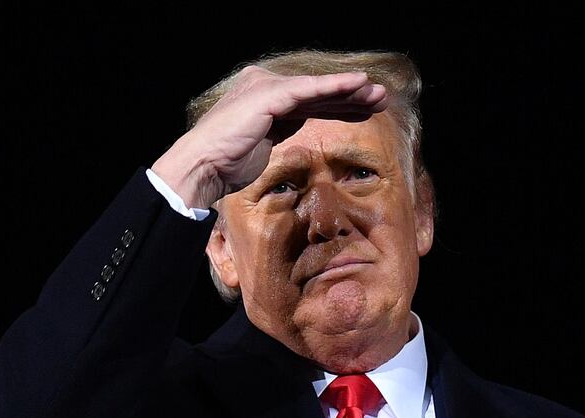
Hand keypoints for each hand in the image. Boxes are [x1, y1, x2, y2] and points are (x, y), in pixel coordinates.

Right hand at [151, 66, 388, 208]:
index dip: (339, 103)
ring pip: (317, 89)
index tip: (364, 110)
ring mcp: (267, 87)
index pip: (309, 99)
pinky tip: (359, 85)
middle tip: (381, 99)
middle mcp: (265, 84)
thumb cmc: (228, 161)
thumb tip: (297, 122)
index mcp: (263, 95)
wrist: (204, 166)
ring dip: (351, 91)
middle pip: (316, 92)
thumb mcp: (261, 140)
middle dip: (350, 97)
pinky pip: (309, 90)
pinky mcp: (270, 95)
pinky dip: (335, 86)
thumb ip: (280, 126)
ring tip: (379, 94)